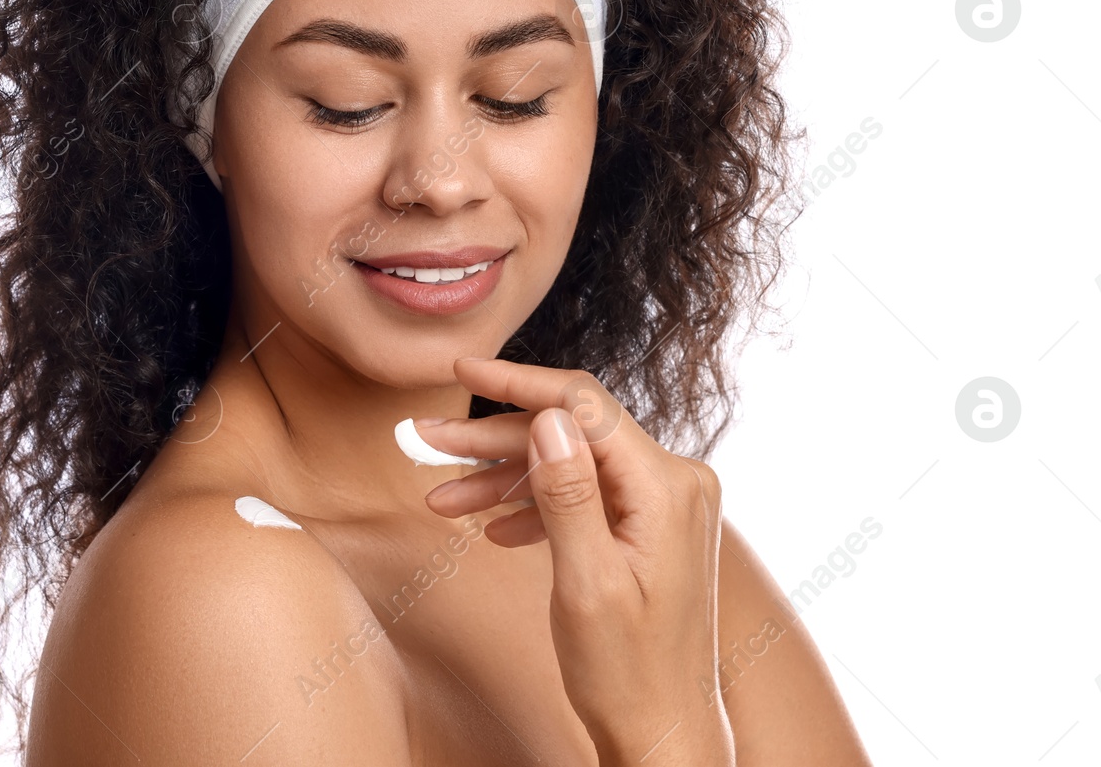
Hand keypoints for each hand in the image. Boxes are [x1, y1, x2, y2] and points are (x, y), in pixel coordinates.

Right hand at [417, 357, 734, 766]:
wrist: (665, 735)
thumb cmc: (628, 673)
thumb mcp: (586, 584)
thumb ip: (567, 494)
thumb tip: (549, 416)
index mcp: (667, 487)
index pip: (583, 406)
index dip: (516, 383)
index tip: (459, 369)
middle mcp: (675, 483)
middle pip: (570, 433)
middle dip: (493, 437)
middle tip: (426, 440)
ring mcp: (665, 505)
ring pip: (570, 465)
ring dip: (505, 477)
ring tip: (441, 494)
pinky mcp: (650, 527)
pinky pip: (584, 496)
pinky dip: (535, 506)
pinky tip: (492, 526)